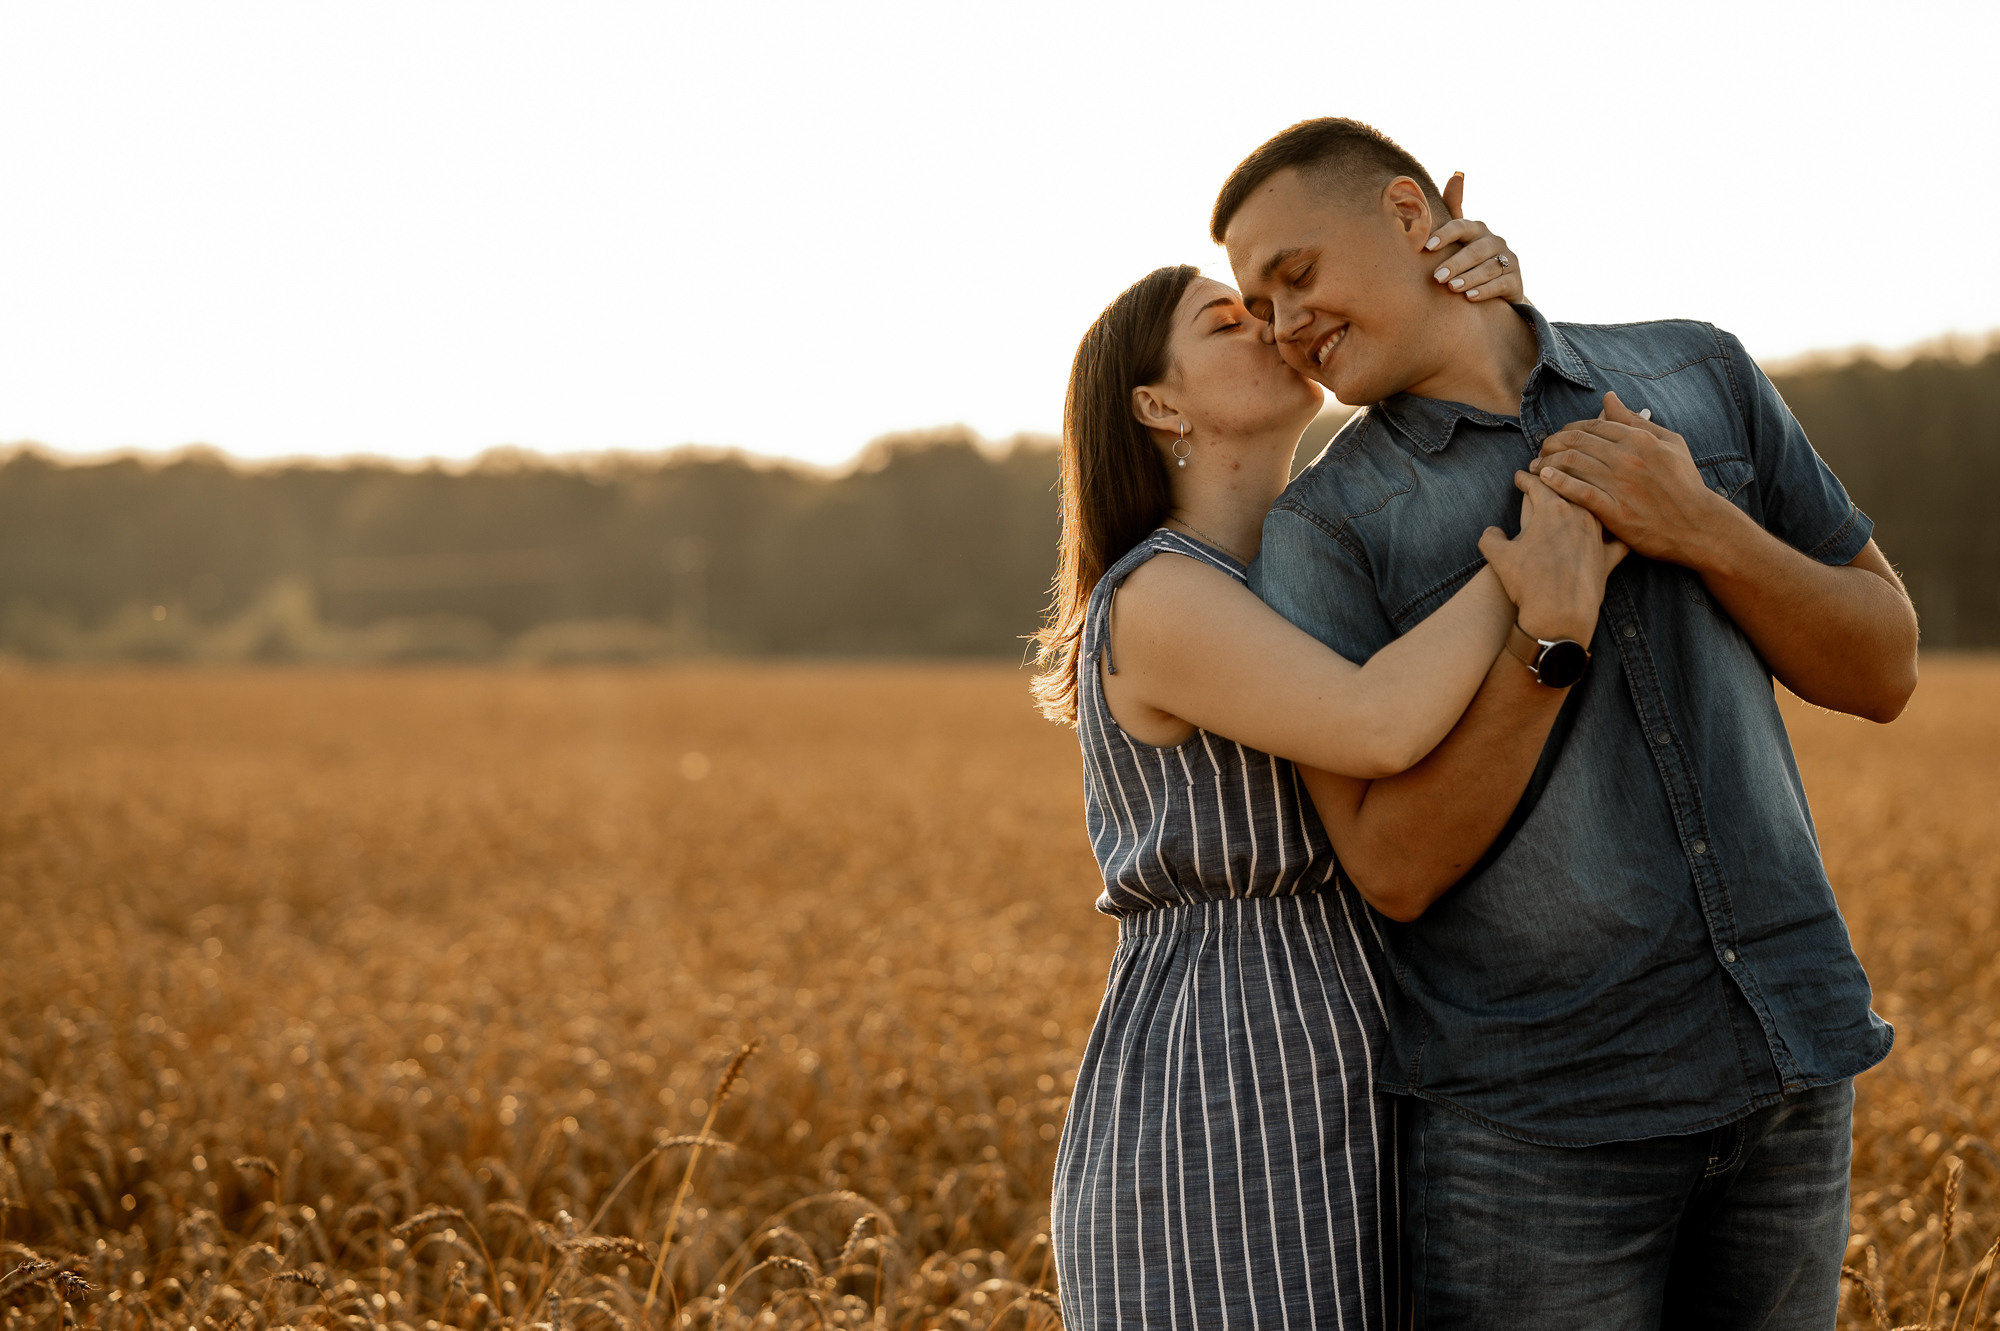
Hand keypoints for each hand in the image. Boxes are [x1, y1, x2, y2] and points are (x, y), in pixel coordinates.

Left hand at [1422, 171, 1522, 304]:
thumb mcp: (1462, 236)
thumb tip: (1457, 173)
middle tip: (1436, 277)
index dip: (1445, 234)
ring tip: (1452, 288)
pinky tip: (1469, 298)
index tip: (1427, 247)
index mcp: (1477, 230)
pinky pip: (1500, 284)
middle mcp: (1494, 241)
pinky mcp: (1515, 280)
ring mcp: (1508, 260)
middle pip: (1475, 250)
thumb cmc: (1469, 259)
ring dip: (1469, 277)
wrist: (1497, 288)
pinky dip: (1484, 290)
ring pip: (1488, 268)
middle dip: (1455, 263)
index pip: (1461, 226)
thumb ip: (1454, 209)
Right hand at [1477, 472, 1627, 642]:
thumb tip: (1491, 532)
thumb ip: (1490, 538)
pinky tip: (1611, 532)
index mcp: (1552, 509)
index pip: (1537, 482)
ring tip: (1574, 501)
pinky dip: (1613, 532)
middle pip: (1569, 487)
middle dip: (1557, 481)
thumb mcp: (1497, 557)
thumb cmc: (1527, 584)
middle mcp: (1580, 515)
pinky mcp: (1609, 557)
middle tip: (1547, 477)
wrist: (1559, 615)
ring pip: (1593, 505)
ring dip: (1583, 500)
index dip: (1525, 477)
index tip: (1520, 476)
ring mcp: (1598, 535)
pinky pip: (1615, 538)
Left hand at [1533, 391, 1729, 566]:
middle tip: (1540, 451)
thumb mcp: (1670, 444)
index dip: (1569, 429)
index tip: (1557, 437)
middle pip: (1576, 442)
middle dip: (1551, 443)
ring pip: (1572, 463)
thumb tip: (1608, 398)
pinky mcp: (1615, 510)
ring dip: (1547, 462)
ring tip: (1534, 468)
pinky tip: (1543, 480)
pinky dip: (1557, 483)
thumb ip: (1635, 421)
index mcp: (1639, 439)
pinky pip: (1578, 492)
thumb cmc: (1685, 484)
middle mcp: (1627, 458)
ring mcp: (1620, 484)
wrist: (1698, 526)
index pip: (1592, 426)